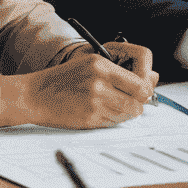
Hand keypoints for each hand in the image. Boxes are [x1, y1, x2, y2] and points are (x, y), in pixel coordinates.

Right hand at [0, 48, 156, 129]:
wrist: (35, 95)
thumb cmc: (63, 78)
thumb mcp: (92, 63)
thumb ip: (122, 71)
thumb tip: (152, 78)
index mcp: (101, 66)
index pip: (140, 82)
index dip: (147, 88)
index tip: (145, 90)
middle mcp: (99, 84)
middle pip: (138, 102)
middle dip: (139, 103)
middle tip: (132, 100)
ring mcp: (94, 104)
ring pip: (127, 115)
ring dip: (126, 112)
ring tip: (113, 104)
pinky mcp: (89, 120)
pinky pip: (113, 123)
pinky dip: (113, 120)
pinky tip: (102, 111)